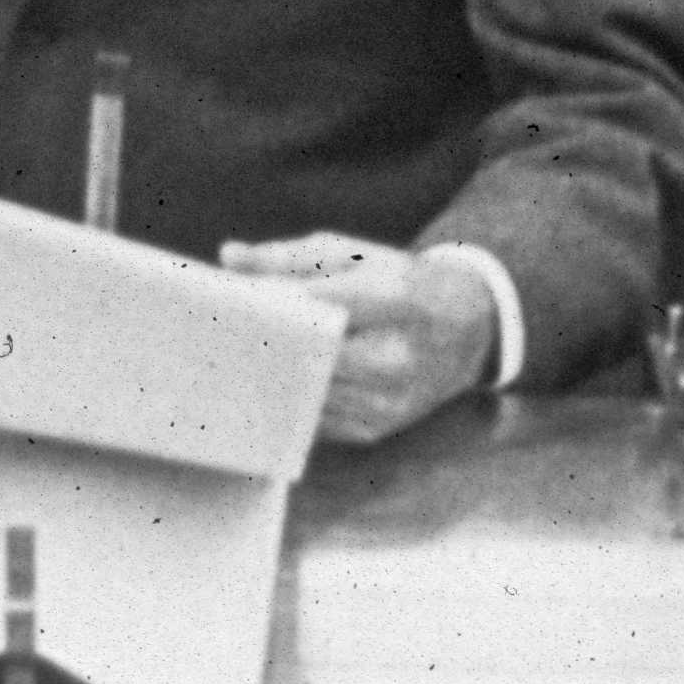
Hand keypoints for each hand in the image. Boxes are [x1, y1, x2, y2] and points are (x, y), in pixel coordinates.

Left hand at [218, 231, 500, 445]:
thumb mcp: (355, 255)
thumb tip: (229, 256)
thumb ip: (289, 257)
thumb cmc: (401, 282)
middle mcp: (397, 357)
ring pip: (305, 391)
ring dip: (267, 374)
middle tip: (215, 331)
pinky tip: (266, 378)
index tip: (227, 299)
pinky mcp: (376, 429)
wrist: (469, 331)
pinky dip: (289, 396)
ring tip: (231, 353)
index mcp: (398, 300)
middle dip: (262, 343)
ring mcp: (388, 401)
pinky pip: (314, 417)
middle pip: (307, 355)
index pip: (318, 305)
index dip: (269, 303)